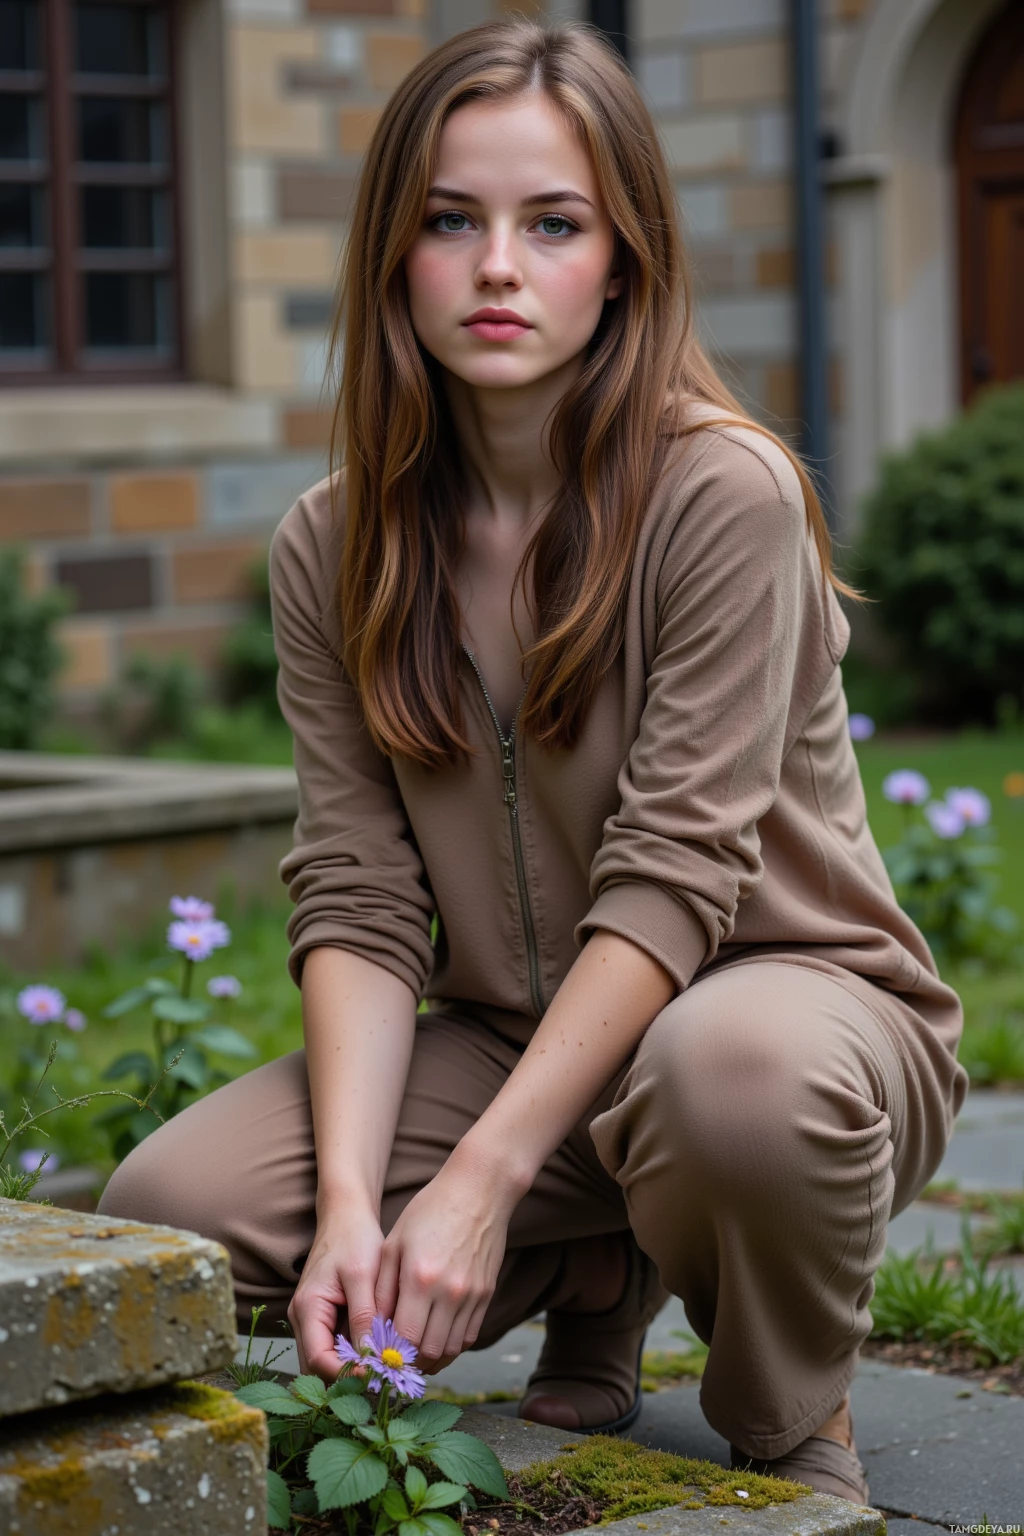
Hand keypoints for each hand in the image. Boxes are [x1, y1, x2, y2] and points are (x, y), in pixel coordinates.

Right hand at [288, 1200, 384, 1379]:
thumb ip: (364, 1316)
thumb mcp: (362, 1274)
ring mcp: (311, 1321)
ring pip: (328, 1361)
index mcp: (307, 1309)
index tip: (380, 1374)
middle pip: (320, 1368)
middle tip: (386, 1377)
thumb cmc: (354, 1239)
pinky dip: (356, 1353)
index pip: (319, 1361)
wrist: (346, 1216)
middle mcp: (303, 1320)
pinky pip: (336, 1347)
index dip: (348, 1374)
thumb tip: (372, 1357)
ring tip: (387, 1367)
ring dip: (354, 1367)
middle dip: (351, 1377)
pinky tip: (381, 1351)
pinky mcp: (325, 1319)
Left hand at [374, 1156, 516, 1369]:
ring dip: (432, 1360)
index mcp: (420, 1279)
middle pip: (429, 1353)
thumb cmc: (429, 1211)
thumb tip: (374, 1329)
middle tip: (394, 1362)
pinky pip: (469, 1336)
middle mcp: (450, 1292)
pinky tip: (437, 1339)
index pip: (404, 1339)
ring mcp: (473, 1296)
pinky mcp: (487, 1294)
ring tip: (414, 1355)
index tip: (377, 1358)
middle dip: (409, 1364)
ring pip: (451, 1350)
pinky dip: (452, 1346)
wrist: (478, 1191)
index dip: (389, 1356)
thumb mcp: (394, 1244)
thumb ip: (383, 1290)